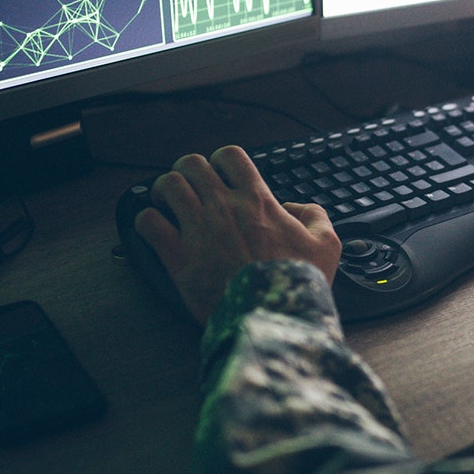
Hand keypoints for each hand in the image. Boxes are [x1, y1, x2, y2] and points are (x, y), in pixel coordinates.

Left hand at [134, 146, 341, 324]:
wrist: (275, 317)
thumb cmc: (299, 283)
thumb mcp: (327, 246)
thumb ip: (315, 216)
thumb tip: (296, 207)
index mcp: (257, 201)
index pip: (230, 156)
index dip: (220, 162)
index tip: (220, 177)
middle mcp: (224, 208)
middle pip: (191, 164)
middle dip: (187, 173)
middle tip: (190, 190)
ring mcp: (199, 230)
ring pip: (167, 185)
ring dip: (163, 191)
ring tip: (167, 205)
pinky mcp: (179, 257)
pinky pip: (148, 222)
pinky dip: (147, 222)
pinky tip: (155, 230)